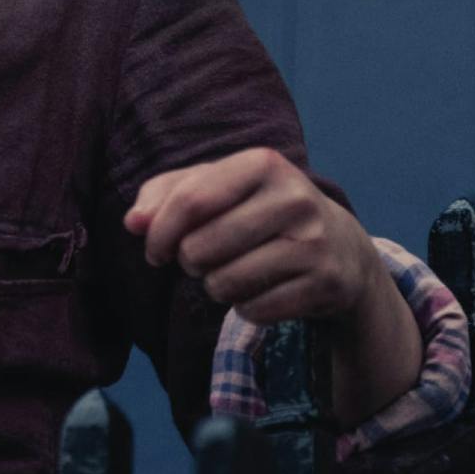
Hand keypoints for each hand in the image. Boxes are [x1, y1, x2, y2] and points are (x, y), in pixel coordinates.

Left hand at [123, 146, 380, 324]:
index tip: (155, 249)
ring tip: (232, 272)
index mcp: (263, 163)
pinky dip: (246, 307)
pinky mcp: (326, 283)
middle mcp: (294, 197)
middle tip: (202, 259)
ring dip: (216, 286)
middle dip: (189, 262)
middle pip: (201, 249)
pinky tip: (262, 290)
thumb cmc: (258, 210)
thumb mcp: (215, 188)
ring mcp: (315, 242)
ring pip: (225, 283)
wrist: (340, 246)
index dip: (159, 233)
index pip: (190, 201)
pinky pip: (254, 310)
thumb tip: (134, 223)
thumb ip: (165, 195)